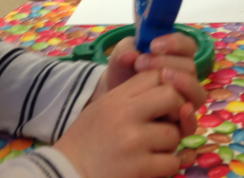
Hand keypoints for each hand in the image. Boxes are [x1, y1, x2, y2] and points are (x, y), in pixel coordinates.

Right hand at [55, 70, 183, 177]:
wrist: (66, 172)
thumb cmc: (87, 140)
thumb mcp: (103, 107)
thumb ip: (132, 96)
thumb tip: (172, 91)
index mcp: (117, 97)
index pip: (156, 76)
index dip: (167, 86)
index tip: (163, 102)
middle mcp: (127, 115)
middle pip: (173, 98)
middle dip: (176, 111)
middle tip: (167, 124)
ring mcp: (134, 141)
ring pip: (175, 134)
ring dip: (170, 144)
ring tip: (152, 149)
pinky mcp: (140, 168)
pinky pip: (172, 162)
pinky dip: (167, 165)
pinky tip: (152, 166)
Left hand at [89, 33, 205, 135]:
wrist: (113, 101)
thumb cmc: (123, 74)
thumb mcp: (120, 57)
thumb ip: (125, 51)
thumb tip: (131, 56)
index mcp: (176, 57)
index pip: (187, 46)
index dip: (175, 44)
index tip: (153, 45)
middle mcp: (185, 77)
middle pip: (190, 67)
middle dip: (166, 62)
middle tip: (141, 63)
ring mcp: (185, 100)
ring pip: (197, 92)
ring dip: (182, 83)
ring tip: (162, 77)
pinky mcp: (180, 124)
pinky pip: (192, 122)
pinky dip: (189, 116)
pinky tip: (180, 110)